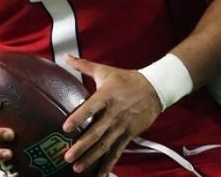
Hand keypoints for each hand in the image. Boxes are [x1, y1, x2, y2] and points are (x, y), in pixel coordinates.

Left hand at [61, 55, 161, 175]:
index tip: (65, 128)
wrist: (155, 88)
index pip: (90, 108)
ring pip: (105, 145)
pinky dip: (108, 164)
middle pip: (96, 132)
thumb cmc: (126, 79)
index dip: (79, 117)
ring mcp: (122, 126)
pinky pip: (117, 151)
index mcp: (106, 96)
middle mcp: (113, 114)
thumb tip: (66, 56)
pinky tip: (99, 175)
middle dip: (82, 146)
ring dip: (91, 158)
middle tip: (67, 156)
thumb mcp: (105, 71)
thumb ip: (83, 65)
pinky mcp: (129, 134)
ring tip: (77, 168)